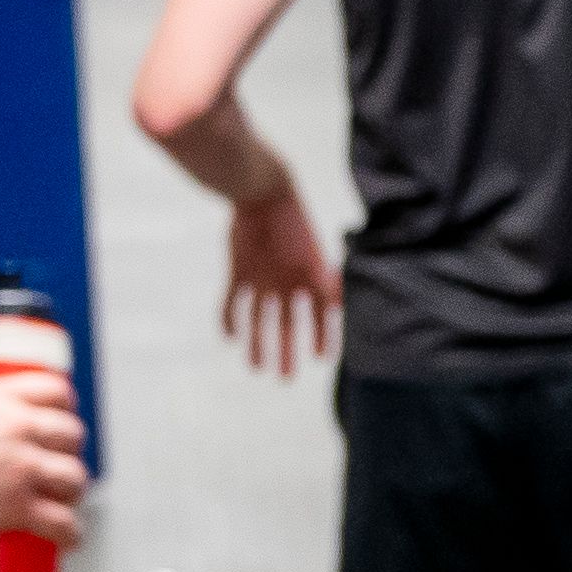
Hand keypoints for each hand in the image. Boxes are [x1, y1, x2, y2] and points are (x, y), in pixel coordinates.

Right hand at [0, 369, 84, 544]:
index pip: (55, 389)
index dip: (65, 409)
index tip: (59, 424)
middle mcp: (16, 425)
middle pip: (71, 435)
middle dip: (68, 455)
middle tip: (55, 473)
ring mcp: (21, 465)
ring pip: (74, 478)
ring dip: (70, 494)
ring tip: (59, 507)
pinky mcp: (17, 504)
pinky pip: (62, 521)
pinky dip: (69, 533)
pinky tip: (65, 539)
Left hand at [224, 185, 339, 376]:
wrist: (258, 192)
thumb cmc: (290, 222)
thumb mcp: (310, 255)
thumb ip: (325, 282)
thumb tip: (341, 306)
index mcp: (309, 277)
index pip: (320, 314)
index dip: (324, 337)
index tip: (322, 359)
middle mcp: (287, 281)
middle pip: (288, 324)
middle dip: (287, 351)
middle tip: (285, 379)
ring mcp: (262, 277)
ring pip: (260, 318)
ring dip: (258, 343)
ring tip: (256, 368)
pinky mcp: (238, 271)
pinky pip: (232, 301)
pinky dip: (230, 319)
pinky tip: (230, 338)